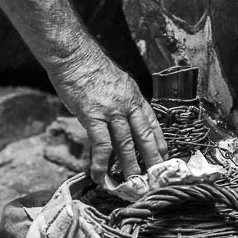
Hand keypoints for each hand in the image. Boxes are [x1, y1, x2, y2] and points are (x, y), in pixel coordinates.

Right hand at [48, 44, 167, 183]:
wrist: (74, 55)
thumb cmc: (90, 67)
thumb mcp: (115, 82)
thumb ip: (120, 101)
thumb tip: (120, 118)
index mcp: (134, 96)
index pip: (152, 123)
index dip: (159, 141)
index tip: (164, 156)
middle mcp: (127, 104)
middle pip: (144, 136)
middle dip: (152, 159)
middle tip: (156, 177)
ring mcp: (111, 111)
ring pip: (126, 143)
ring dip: (129, 166)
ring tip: (132, 182)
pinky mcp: (93, 116)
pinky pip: (101, 144)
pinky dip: (101, 163)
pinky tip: (100, 175)